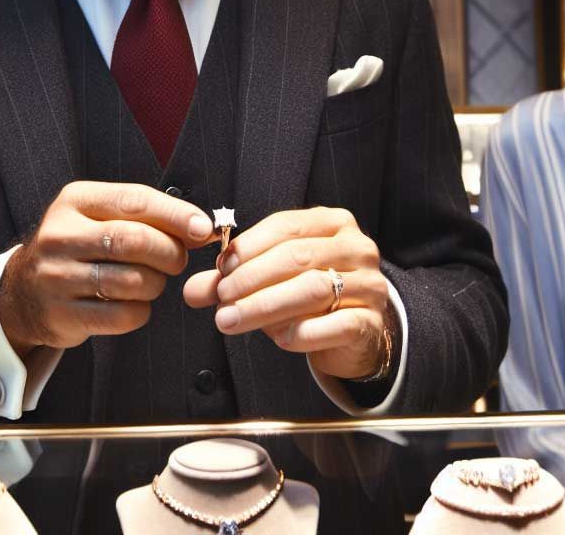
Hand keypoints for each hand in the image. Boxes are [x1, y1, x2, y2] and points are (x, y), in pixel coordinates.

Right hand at [0, 182, 213, 355]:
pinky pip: (122, 316)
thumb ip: (145, 216)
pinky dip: (140, 311)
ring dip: (156, 284)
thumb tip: (201, 227)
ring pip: (132, 281)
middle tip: (177, 260)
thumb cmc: (77, 248)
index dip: (176, 214)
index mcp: (74, 201)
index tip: (203, 227)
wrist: (22, 292)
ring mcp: (56, 277)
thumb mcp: (98, 217)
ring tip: (151, 282)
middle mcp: (60, 236)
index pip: (134, 201)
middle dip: (170, 252)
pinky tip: (134, 304)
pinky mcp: (61, 315)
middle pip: (135, 240)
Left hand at [183, 206, 393, 381]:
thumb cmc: (309, 295)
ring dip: (266, 305)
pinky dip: (304, 332)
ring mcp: (369, 284)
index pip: (286, 227)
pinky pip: (337, 324)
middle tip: (220, 298)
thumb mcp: (272, 279)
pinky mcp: (371, 321)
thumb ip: (234, 280)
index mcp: (332, 223)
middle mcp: (356, 248)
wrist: (355, 332)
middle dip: (251, 279)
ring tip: (232, 320)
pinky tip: (280, 340)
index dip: (249, 246)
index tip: (220, 268)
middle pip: (297, 257)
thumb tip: (193, 291)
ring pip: (313, 289)